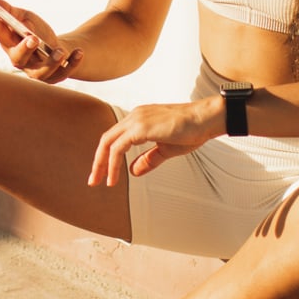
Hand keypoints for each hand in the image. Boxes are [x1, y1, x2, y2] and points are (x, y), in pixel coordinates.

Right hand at [0, 0, 81, 82]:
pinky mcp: (54, 77)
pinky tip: (79, 52)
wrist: (57, 49)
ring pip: (41, 73)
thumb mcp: (25, 17)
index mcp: (9, 44)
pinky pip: (63, 73)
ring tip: (60, 51)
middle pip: (18, 58)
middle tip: (33, 39)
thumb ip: (11, 11)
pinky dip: (72, 63)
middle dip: (25, 49)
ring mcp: (36, 71)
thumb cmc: (36, 31)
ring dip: (51, 62)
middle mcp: (20, 60)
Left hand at [88, 99, 222, 185]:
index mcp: (139, 119)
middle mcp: (134, 116)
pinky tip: (114, 177)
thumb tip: (132, 171)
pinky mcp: (141, 127)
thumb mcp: (165, 149)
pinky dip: (113, 163)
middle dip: (97, 161)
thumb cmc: (191, 131)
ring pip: (108, 142)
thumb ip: (148, 159)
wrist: (205, 119)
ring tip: (100, 182)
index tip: (103, 174)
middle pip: (106, 139)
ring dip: (102, 164)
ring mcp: (136, 119)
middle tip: (93, 181)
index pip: (115, 137)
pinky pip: (119, 148)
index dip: (106, 156)